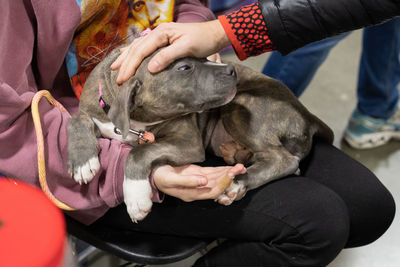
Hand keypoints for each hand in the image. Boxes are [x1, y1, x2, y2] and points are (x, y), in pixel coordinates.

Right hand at [111, 20, 229, 83]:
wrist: (214, 34)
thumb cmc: (202, 40)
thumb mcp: (187, 48)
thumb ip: (168, 57)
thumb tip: (150, 68)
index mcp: (162, 33)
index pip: (141, 50)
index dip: (130, 65)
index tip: (123, 78)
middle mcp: (158, 33)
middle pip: (136, 49)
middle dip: (125, 64)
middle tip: (117, 79)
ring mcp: (160, 35)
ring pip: (137, 46)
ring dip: (126, 57)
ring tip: (115, 67)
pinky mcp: (163, 40)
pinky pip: (144, 46)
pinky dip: (133, 51)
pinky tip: (126, 54)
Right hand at [153, 163, 245, 201]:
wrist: (153, 174)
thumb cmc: (160, 177)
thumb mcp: (171, 179)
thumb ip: (188, 181)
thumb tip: (204, 181)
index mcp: (192, 194)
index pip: (213, 191)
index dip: (223, 183)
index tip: (231, 173)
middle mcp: (198, 189)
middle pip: (218, 185)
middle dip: (230, 177)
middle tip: (241, 168)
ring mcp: (198, 182)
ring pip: (217, 179)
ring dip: (229, 173)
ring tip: (240, 167)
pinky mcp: (198, 174)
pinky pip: (212, 174)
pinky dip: (222, 170)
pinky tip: (230, 167)